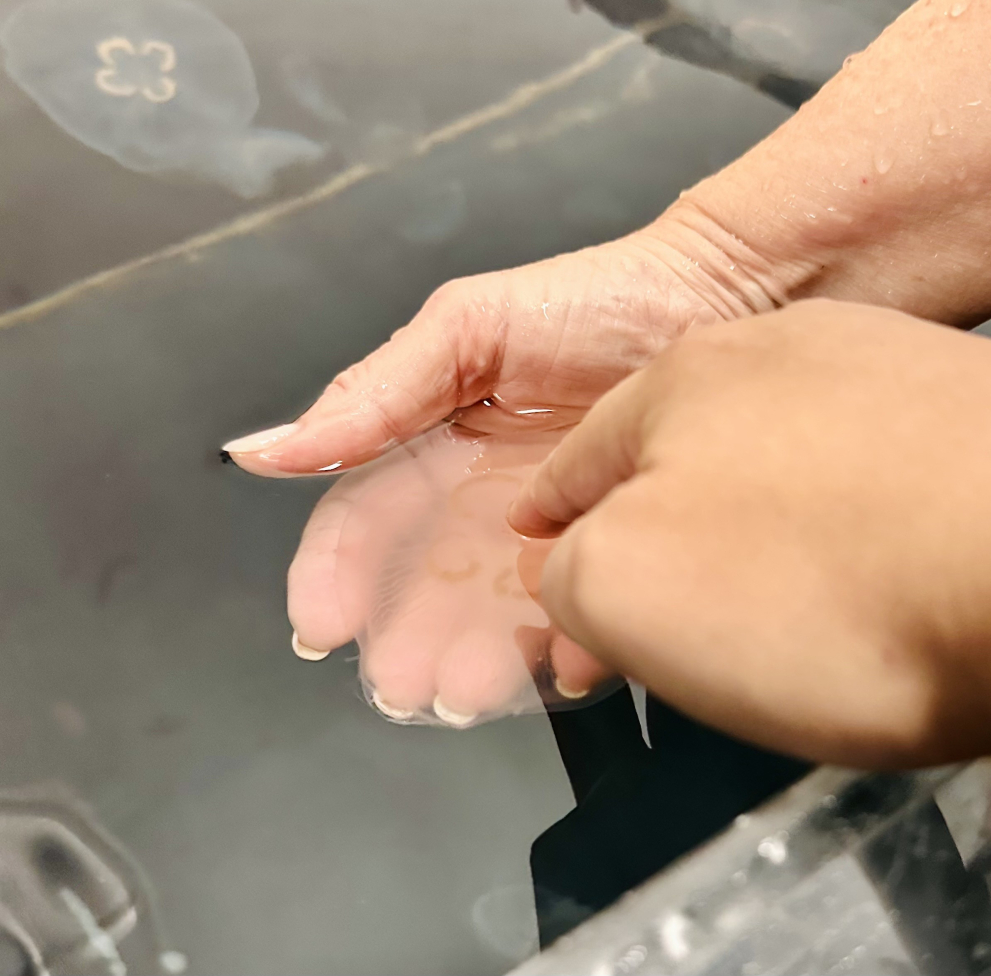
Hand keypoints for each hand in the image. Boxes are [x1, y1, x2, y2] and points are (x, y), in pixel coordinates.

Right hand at [225, 212, 790, 684]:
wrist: (724, 296)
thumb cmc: (595, 300)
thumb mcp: (469, 329)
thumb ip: (375, 392)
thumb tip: (266, 449)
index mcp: (436, 448)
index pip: (366, 521)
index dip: (337, 573)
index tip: (324, 623)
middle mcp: (484, 502)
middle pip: (425, 587)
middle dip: (407, 640)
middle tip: (404, 684)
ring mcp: (549, 534)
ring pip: (494, 616)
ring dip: (476, 660)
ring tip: (469, 692)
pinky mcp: (613, 552)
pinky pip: (584, 614)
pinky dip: (570, 644)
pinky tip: (565, 665)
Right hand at [510, 300, 990, 766]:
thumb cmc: (837, 585)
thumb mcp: (626, 593)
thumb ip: (568, 579)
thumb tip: (575, 578)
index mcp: (675, 383)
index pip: (574, 469)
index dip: (551, 532)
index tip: (546, 572)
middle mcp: (772, 355)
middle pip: (671, 464)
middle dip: (649, 540)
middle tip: (659, 627)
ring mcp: (875, 375)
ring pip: (766, 469)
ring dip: (745, 534)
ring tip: (764, 616)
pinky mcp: (958, 414)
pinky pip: (857, 479)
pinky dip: (836, 529)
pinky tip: (854, 579)